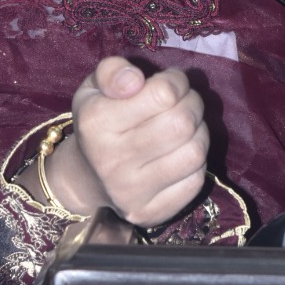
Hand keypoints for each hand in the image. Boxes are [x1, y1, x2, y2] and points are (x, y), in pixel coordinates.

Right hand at [42, 56, 209, 226]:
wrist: (85, 177)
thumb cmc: (98, 121)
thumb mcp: (94, 87)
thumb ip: (113, 71)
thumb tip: (135, 80)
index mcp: (96, 122)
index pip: (163, 94)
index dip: (175, 82)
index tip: (170, 84)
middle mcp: (111, 160)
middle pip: (182, 123)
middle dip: (192, 104)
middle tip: (183, 103)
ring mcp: (131, 192)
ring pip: (195, 153)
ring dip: (199, 133)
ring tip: (184, 127)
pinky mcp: (149, 214)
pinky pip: (196, 182)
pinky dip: (196, 163)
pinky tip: (179, 155)